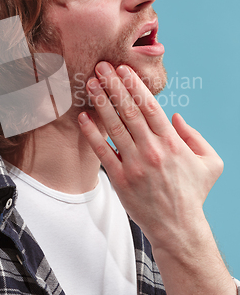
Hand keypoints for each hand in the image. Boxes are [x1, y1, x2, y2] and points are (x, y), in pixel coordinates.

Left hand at [78, 61, 223, 252]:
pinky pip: (103, 152)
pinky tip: (84, 117)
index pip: (150, 106)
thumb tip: (176, 116)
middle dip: (114, 85)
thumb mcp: (210, 163)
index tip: (123, 68)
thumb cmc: (193, 193)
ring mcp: (135, 165)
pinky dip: (92, 134)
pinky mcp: (121, 180)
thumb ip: (195, 136)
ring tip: (90, 83)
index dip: (135, 85)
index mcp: (172, 142)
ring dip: (101, 102)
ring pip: (114, 126)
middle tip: (101, 66)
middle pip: (129, 110)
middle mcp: (152, 150)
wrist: (178, 228)